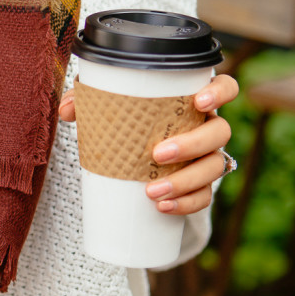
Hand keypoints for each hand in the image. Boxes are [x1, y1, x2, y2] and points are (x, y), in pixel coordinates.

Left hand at [58, 73, 238, 214]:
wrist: (137, 158)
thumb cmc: (130, 123)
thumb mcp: (110, 109)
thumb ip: (88, 103)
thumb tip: (68, 111)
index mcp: (194, 102)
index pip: (226, 88)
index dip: (220, 92)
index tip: (199, 100)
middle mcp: (208, 128)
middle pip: (219, 132)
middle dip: (192, 144)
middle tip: (157, 154)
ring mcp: (209, 158)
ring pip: (215, 167)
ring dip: (187, 181)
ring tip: (152, 191)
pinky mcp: (201, 186)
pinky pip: (204, 197)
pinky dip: (186, 204)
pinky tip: (164, 208)